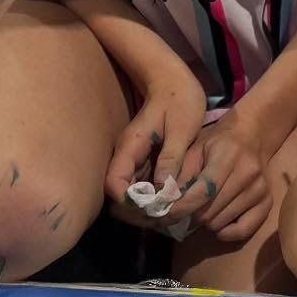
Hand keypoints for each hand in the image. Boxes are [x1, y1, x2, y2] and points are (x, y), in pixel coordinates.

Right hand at [104, 69, 207, 209]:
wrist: (174, 80)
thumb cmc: (180, 99)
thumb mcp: (182, 128)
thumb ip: (172, 157)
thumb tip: (163, 189)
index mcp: (130, 147)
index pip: (114, 184)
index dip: (130, 201)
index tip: (155, 207)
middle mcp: (126, 156)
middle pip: (119, 195)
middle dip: (139, 210)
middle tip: (167, 216)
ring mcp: (134, 159)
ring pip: (130, 193)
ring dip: (147, 207)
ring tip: (172, 213)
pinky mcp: (143, 161)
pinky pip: (142, 186)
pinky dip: (153, 197)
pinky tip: (173, 201)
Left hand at [174, 110, 273, 243]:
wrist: (252, 136)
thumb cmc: (218, 143)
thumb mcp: (195, 149)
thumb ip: (179, 174)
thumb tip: (164, 201)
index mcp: (228, 155)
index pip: (202, 192)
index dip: (180, 208)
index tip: (164, 215)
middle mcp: (248, 173)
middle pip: (209, 211)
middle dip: (191, 213)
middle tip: (186, 207)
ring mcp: (260, 189)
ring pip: (221, 222)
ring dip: (207, 221)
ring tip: (205, 207)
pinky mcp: (267, 202)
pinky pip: (243, 231)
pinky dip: (226, 232)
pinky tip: (220, 221)